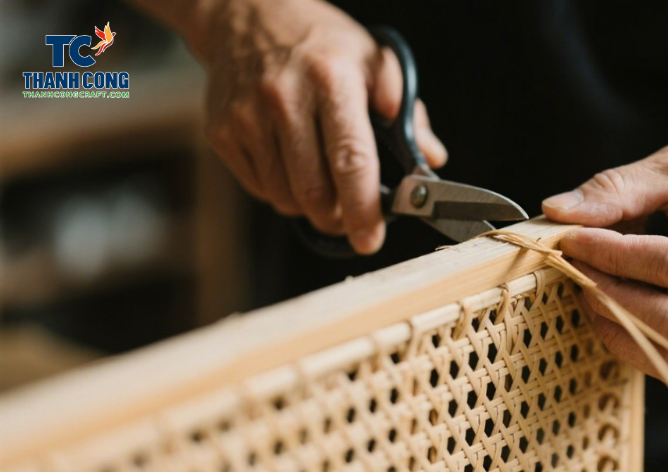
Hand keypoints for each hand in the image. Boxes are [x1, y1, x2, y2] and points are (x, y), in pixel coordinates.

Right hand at [194, 0, 446, 253]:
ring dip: (310, 207)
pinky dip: (281, 192)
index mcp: (331, 80)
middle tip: (352, 218)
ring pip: (285, 197)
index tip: (371, 239)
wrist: (248, 14)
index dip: (363, 208)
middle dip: (338, 217)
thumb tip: (431, 158)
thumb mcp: (373, 60)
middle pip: (314, 191)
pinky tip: (292, 166)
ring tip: (323, 185)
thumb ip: (406, 111)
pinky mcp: (222, 131)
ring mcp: (247, 117)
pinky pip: (259, 188)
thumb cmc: (320, 43)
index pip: (351, 159)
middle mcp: (284, 98)